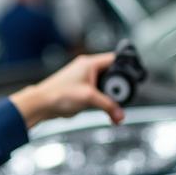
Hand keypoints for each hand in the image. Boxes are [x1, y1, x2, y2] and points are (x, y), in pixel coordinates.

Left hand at [9, 52, 124, 128]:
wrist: (42, 105)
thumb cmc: (58, 95)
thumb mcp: (88, 98)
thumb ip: (107, 106)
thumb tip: (120, 115)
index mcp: (89, 64)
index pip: (114, 59)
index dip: (125, 67)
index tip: (133, 78)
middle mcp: (87, 69)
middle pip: (112, 73)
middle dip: (118, 86)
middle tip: (121, 97)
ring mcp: (84, 79)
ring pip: (105, 85)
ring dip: (110, 95)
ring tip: (113, 105)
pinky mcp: (81, 90)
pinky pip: (97, 93)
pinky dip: (102, 100)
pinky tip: (104, 108)